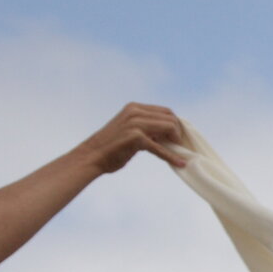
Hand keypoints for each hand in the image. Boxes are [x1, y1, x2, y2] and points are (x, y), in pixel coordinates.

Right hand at [74, 104, 188, 174]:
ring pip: (170, 127)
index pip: (166, 111)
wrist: (92, 156)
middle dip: (179, 132)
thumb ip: (147, 127)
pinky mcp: (136, 137)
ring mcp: (135, 123)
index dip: (177, 124)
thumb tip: (169, 134)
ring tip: (178, 152)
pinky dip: (171, 157)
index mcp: (134, 107)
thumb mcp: (130, 129)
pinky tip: (180, 163)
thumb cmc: (113, 146)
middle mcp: (135, 111)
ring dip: (177, 142)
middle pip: (171, 118)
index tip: (179, 138)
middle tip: (180, 146)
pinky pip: (160, 148)